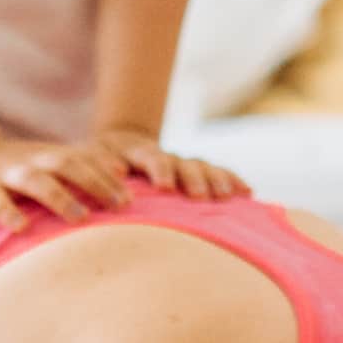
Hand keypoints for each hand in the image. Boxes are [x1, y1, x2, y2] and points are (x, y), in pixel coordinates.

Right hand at [0, 135, 127, 232]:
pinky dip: (7, 211)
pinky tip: (21, 228)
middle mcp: (30, 161)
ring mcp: (5, 172)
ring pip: (35, 180)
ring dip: (60, 197)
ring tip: (81, 217)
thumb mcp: (47, 165)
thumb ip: (80, 168)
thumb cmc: (15, 171)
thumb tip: (121, 174)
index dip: (108, 176)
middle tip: (121, 205)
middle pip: (67, 165)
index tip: (132, 197)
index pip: (84, 161)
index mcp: (49, 156)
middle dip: (95, 183)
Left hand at [95, 126, 247, 202]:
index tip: (164, 187)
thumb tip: (113, 170)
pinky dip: (232, 180)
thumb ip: (103, 169)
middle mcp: (165, 155)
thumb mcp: (95, 165)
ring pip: (202, 167)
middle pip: (183, 162)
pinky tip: (247, 192)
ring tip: (226, 195)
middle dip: (193, 178)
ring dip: (215, 180)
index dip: (160, 170)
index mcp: (137, 152)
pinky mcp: (196, 172)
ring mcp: (182, 163)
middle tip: (200, 196)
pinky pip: (217, 173)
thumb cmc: (100, 165)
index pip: (152, 157)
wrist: (117, 147)